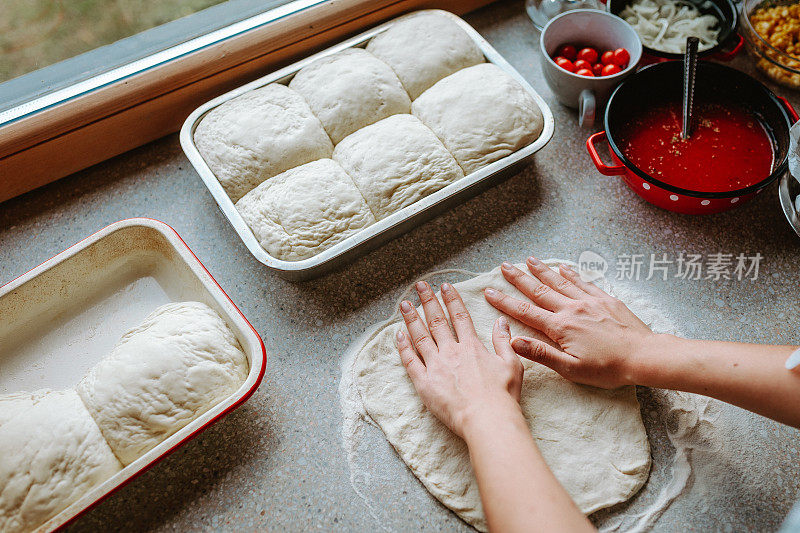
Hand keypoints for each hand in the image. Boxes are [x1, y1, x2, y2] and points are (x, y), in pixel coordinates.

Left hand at [396, 281, 523, 438]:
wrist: (487, 419)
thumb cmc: (502, 395)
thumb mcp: (511, 364)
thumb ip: (503, 341)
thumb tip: (501, 321)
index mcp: (472, 346)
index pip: (459, 316)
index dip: (451, 299)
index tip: (444, 286)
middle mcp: (451, 352)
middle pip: (436, 321)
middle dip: (428, 301)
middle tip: (420, 286)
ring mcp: (436, 366)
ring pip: (420, 336)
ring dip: (411, 318)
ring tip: (405, 304)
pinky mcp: (424, 383)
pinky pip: (410, 360)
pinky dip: (403, 346)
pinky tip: (398, 334)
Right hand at [483, 256, 656, 388]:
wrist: (644, 356)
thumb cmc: (608, 368)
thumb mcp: (571, 369)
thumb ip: (541, 354)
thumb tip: (514, 341)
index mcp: (561, 327)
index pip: (525, 312)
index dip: (505, 301)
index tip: (489, 292)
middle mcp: (572, 309)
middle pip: (539, 290)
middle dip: (519, 278)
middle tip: (503, 266)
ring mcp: (589, 302)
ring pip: (560, 282)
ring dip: (543, 270)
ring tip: (529, 259)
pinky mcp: (605, 300)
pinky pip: (584, 283)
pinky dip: (571, 274)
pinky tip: (564, 268)